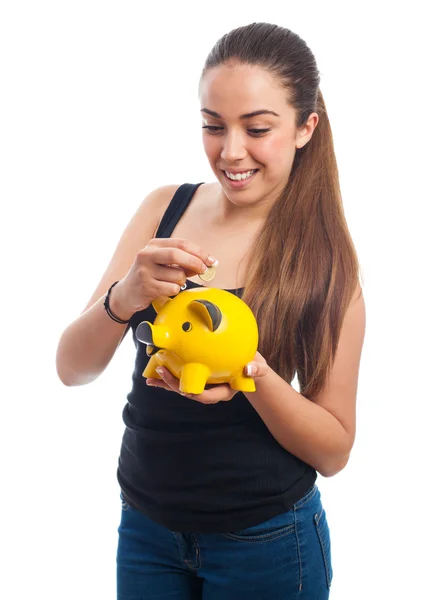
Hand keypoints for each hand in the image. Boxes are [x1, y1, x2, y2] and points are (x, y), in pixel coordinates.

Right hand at [110, 238, 216, 318]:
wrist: (127, 293)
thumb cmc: (150, 276)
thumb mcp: (164, 263)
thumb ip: (183, 262)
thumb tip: (206, 264)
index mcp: (154, 245)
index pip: (181, 243)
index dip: (200, 252)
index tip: (211, 260)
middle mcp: (147, 255)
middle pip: (177, 254)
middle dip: (196, 262)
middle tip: (204, 270)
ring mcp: (144, 271)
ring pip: (177, 275)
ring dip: (182, 281)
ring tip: (171, 283)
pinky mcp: (146, 286)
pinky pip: (172, 288)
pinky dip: (175, 291)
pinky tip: (165, 290)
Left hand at [146, 351, 269, 403]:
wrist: (250, 366)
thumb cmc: (254, 368)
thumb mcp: (259, 368)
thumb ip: (257, 369)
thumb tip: (250, 369)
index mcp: (223, 392)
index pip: (206, 397)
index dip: (193, 393)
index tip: (183, 388)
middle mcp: (210, 391)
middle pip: (189, 392)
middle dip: (173, 385)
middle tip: (160, 373)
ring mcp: (203, 385)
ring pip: (182, 387)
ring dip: (166, 382)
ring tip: (150, 378)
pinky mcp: (199, 378)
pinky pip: (182, 378)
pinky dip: (170, 375)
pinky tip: (158, 370)